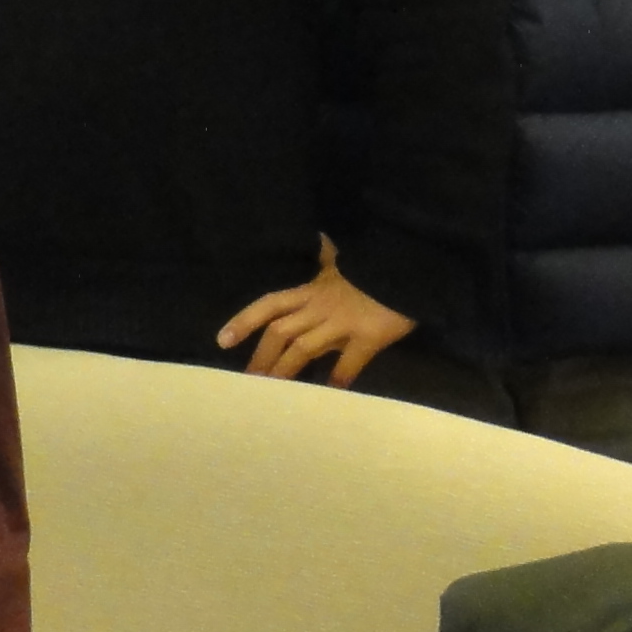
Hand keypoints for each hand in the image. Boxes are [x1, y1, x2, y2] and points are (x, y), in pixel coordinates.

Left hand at [218, 237, 413, 386]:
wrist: (409, 266)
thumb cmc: (374, 265)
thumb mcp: (342, 260)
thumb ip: (326, 256)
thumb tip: (317, 236)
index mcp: (311, 290)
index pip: (269, 304)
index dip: (244, 321)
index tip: (222, 341)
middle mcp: (319, 307)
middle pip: (279, 332)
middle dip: (261, 356)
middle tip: (248, 381)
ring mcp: (343, 323)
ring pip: (303, 348)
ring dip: (285, 371)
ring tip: (273, 394)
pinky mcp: (369, 336)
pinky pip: (349, 362)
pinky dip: (338, 378)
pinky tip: (329, 394)